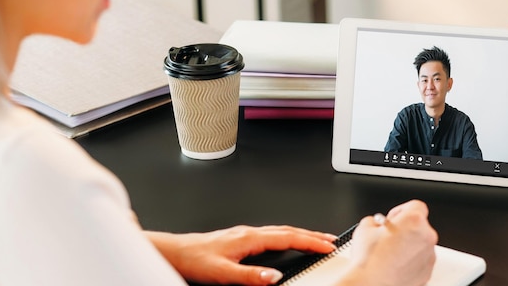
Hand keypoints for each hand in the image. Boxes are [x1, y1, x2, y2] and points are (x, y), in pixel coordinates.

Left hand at [146, 225, 336, 284]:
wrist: (176, 251)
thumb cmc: (195, 259)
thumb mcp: (223, 273)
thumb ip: (251, 276)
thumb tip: (275, 277)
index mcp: (250, 237)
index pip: (288, 238)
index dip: (310, 242)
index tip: (328, 246)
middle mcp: (249, 232)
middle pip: (288, 230)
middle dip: (312, 235)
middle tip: (331, 240)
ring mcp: (245, 233)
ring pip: (280, 230)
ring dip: (301, 234)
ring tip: (315, 239)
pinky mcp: (240, 238)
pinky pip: (272, 233)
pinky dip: (287, 236)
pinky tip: (286, 240)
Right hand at [336, 200, 437, 285]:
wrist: (371, 284)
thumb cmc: (370, 259)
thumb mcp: (365, 227)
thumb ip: (375, 221)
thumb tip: (376, 225)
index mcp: (414, 221)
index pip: (415, 206)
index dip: (401, 211)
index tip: (392, 219)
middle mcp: (426, 237)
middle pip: (419, 226)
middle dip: (404, 229)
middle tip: (388, 237)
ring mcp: (429, 256)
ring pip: (420, 244)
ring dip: (407, 246)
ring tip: (389, 253)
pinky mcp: (426, 272)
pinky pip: (420, 261)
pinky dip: (410, 261)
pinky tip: (393, 264)